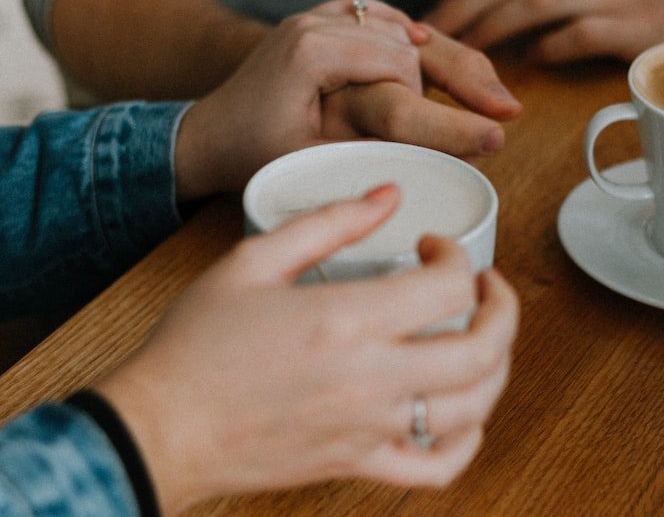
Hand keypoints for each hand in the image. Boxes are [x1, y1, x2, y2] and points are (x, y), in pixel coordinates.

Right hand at [94, 186, 520, 514]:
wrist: (161, 427)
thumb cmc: (196, 345)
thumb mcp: (252, 260)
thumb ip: (327, 222)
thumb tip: (387, 196)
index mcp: (346, 320)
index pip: (449, 285)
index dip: (456, 255)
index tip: (432, 246)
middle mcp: (370, 378)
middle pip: (484, 350)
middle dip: (503, 308)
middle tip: (485, 287)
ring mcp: (369, 428)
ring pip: (475, 407)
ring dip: (497, 367)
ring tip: (482, 339)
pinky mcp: (358, 464)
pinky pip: (439, 467)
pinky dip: (467, 441)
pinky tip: (460, 413)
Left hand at [177, 0, 520, 199]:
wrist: (207, 132)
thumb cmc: (252, 154)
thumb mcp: (311, 159)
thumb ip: (369, 148)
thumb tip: (437, 157)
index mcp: (312, 49)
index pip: (400, 66)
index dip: (443, 104)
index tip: (489, 133)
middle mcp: (317, 20)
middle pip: (410, 40)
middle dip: (463, 75)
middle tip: (508, 110)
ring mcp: (320, 15)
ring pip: (401, 27)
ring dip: (445, 58)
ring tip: (491, 93)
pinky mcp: (324, 19)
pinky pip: (381, 18)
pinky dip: (412, 35)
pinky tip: (441, 52)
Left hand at [424, 0, 663, 62]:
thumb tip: (524, 6)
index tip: (436, 12)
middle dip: (460, 9)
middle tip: (429, 41)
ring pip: (532, 1)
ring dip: (491, 29)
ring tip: (465, 56)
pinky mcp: (639, 24)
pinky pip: (578, 33)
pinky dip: (549, 48)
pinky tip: (531, 64)